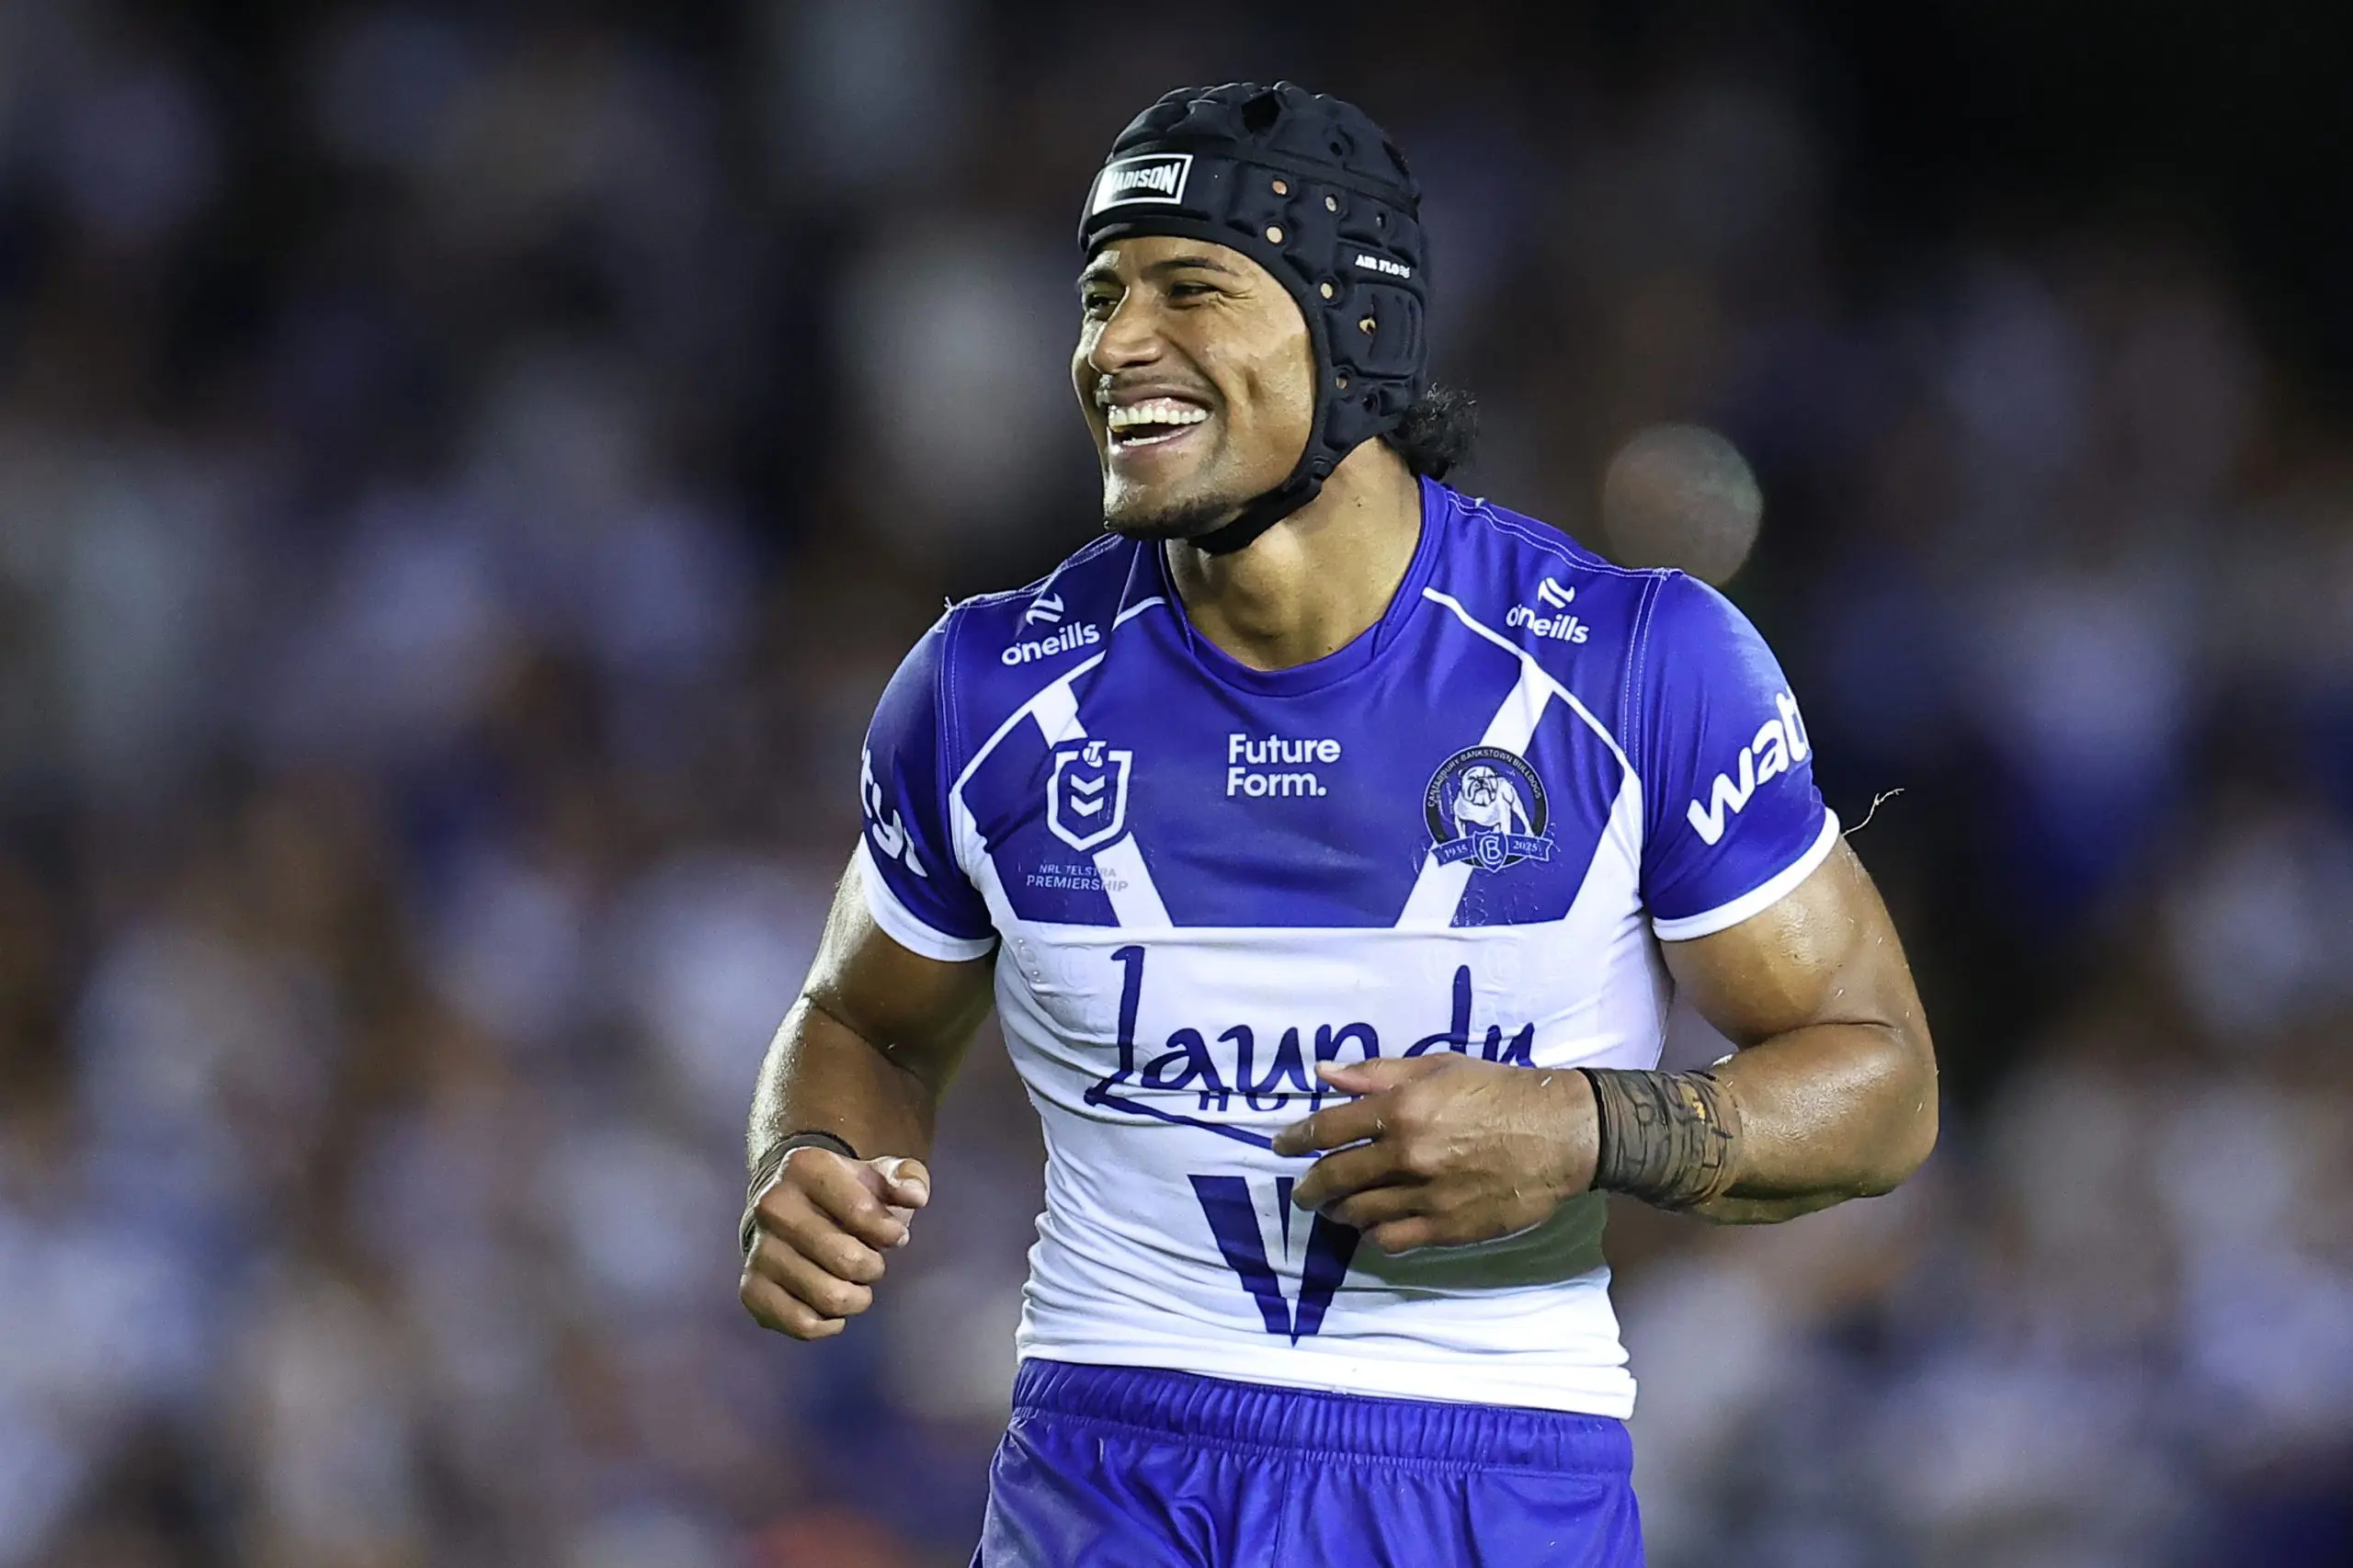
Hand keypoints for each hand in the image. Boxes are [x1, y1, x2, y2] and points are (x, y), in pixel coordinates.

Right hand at [740, 1149, 929, 1339]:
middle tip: (872, 1262)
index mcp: (805, 1167)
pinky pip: (803, 1324)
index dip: (891, 1233)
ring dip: (856, 1298)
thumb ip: (907, 1178)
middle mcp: (773, 1205)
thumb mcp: (878, 1175)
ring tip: (854, 1284)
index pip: (863, 1214)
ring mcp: (758, 1249)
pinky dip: (828, 1324)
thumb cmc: (844, 1194)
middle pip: (848, 1260)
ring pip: (829, 1297)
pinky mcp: (751, 1289)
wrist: (784, 1209)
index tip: (894, 1234)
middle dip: (874, 1268)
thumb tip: (915, 1197)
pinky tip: (832, 1308)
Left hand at [1271, 1057, 1597, 1253]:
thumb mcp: (1438, 1067)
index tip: (1281, 1146)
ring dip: (1337, 1212)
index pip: (1327, 1130)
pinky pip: (1393, 1239)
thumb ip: (1378, 1074)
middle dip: (1309, 1186)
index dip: (1295, 1139)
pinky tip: (1371, 1227)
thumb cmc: (1500, 1090)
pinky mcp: (1448, 1228)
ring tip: (1333, 1209)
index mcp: (1401, 1110)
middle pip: (1335, 1178)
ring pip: (1359, 1213)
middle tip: (1302, 1190)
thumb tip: (1326, 1074)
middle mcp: (1407, 1156)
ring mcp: (1426, 1196)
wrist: (1561, 1133)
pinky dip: (1373, 1234)